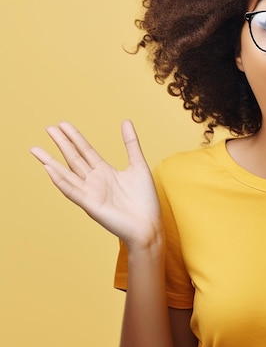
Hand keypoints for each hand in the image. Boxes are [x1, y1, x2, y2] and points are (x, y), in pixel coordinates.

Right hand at [30, 120, 160, 249]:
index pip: (85, 151)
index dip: (74, 137)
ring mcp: (91, 193)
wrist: (149, 226)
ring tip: (36, 149)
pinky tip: (49, 168)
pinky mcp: (91, 205)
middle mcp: (94, 181)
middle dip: (62, 143)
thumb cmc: (144, 200)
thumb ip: (131, 144)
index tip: (62, 124)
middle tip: (48, 128)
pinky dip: (60, 180)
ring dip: (51, 162)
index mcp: (104, 172)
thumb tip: (126, 121)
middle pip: (74, 158)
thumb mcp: (138, 165)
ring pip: (67, 174)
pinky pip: (72, 191)